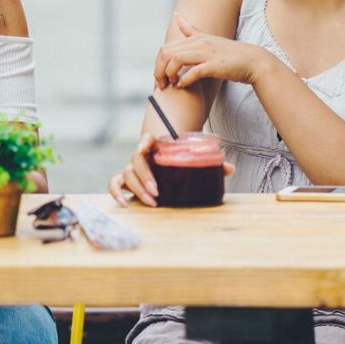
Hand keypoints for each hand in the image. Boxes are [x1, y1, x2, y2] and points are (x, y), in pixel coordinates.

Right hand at [108, 131, 234, 206]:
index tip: (146, 147)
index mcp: (157, 144)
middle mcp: (142, 155)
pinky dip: (116, 193)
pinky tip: (125, 205)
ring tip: (153, 202)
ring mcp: (133, 167)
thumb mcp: (195, 158)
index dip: (144, 141)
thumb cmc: (182, 158)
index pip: (146, 138)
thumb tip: (230, 169)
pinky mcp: (127, 180)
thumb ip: (210, 162)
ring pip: (126, 174)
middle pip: (135, 160)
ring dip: (137, 188)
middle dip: (144, 176)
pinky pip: (115, 184)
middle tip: (157, 192)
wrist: (169, 158)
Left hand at [154, 13, 268, 89]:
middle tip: (161, 84)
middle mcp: (199, 43)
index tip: (161, 77)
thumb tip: (176, 16)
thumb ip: (191, 30)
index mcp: (195, 38)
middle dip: (159, 71)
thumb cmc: (230, 54)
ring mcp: (207, 53)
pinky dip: (184, 80)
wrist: (253, 61)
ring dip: (169, 74)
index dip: (158, 64)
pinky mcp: (214, 65)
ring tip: (171, 84)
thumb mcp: (209, 39)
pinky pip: (193, 72)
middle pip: (166, 53)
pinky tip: (183, 86)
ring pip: (176, 60)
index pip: (165, 48)